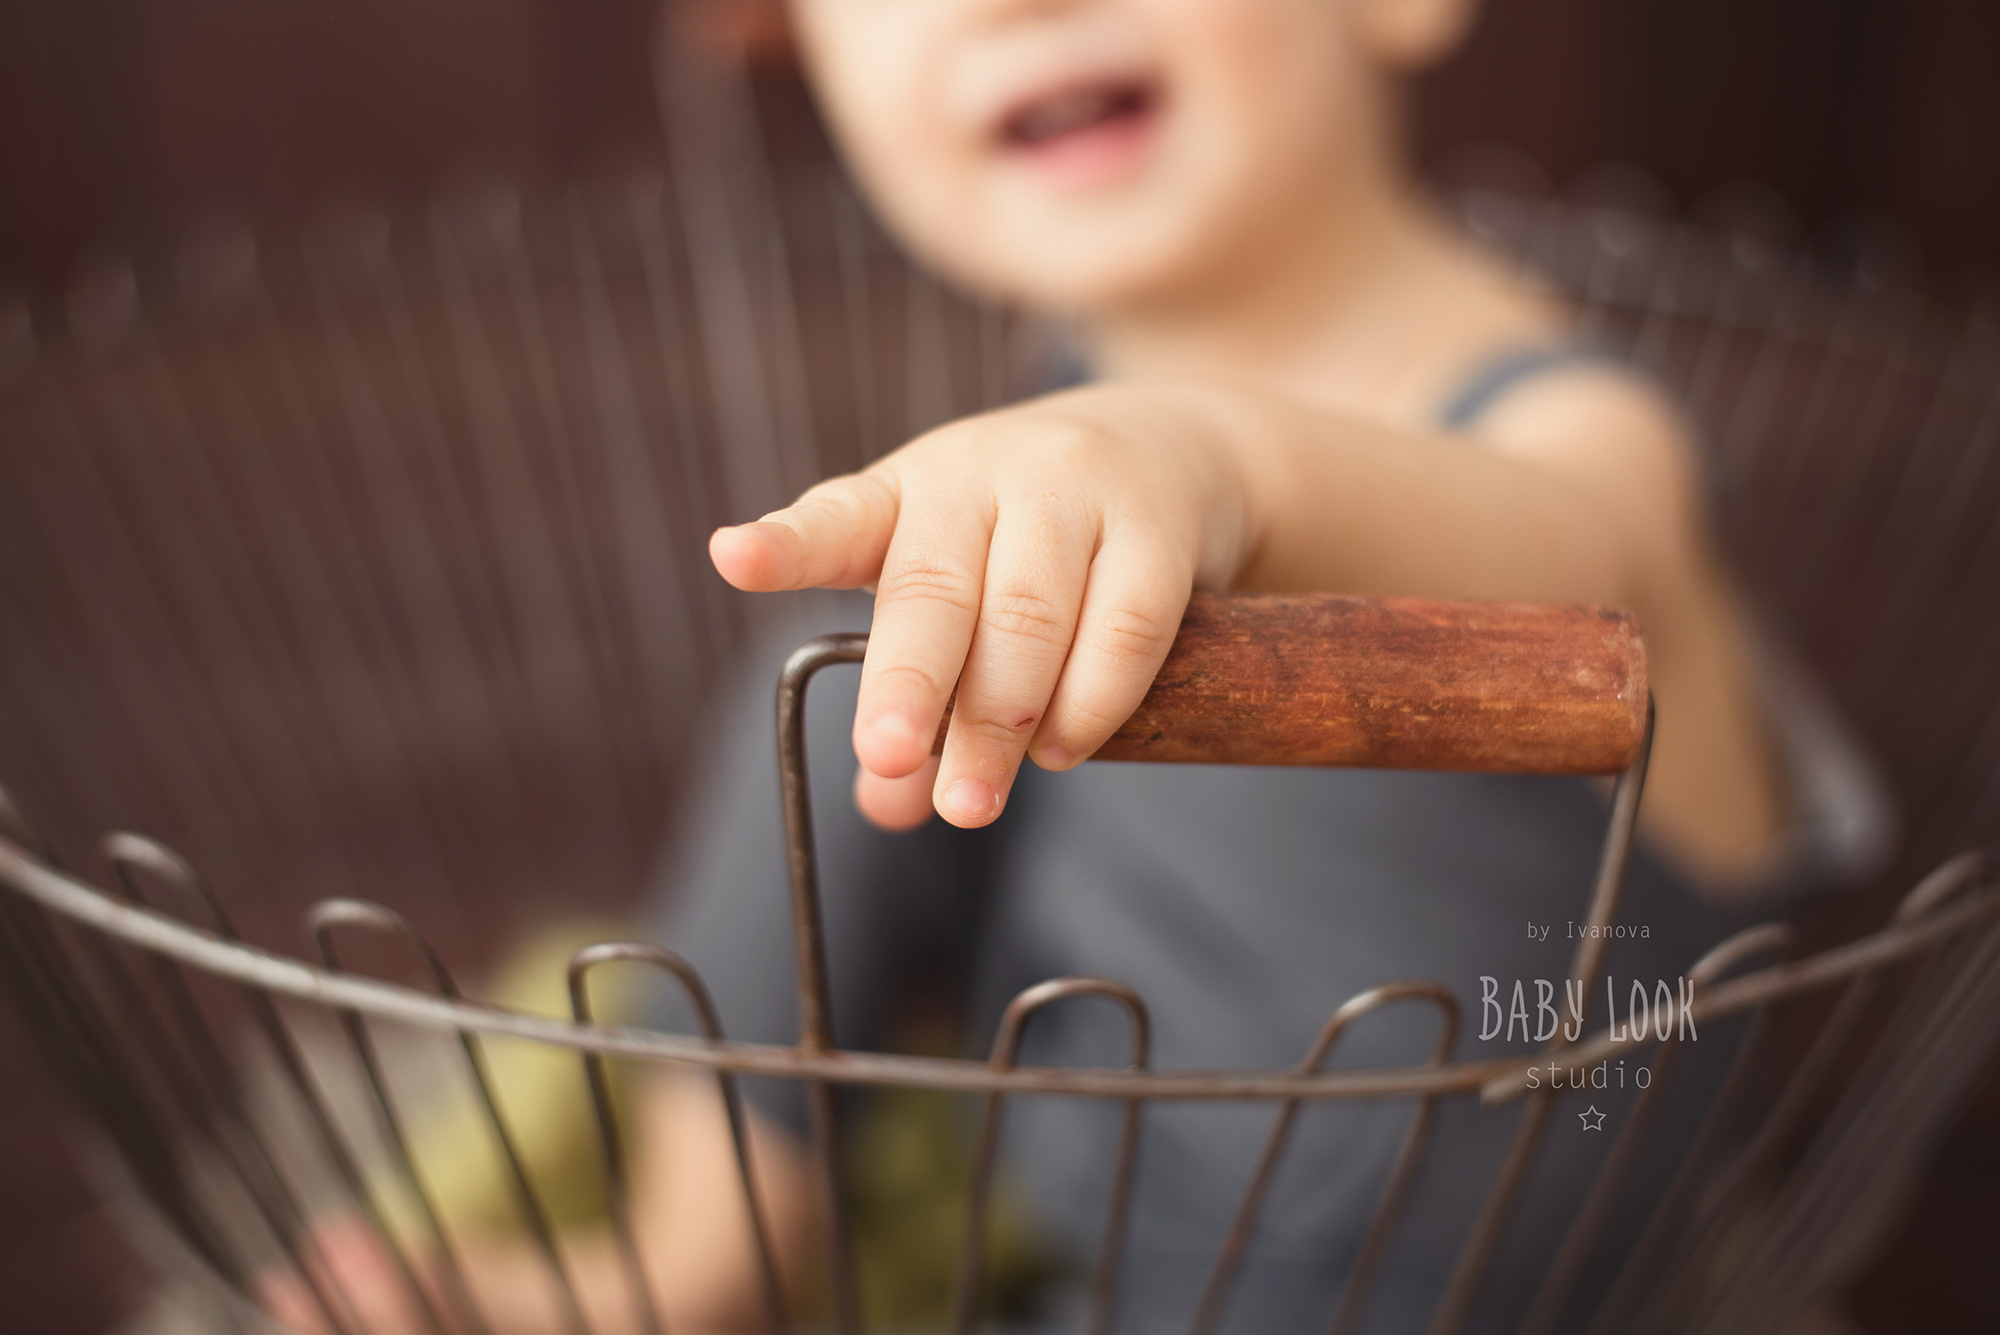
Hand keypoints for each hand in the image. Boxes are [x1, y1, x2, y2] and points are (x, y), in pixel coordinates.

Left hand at [709, 385, 1252, 829]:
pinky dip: (1090, 702)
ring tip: (974, 800)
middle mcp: (980, 476)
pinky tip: (1061, 747)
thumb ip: (919, 698)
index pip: (837, 517)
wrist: (1171, 449)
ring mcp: (1072, 491)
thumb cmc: (1030, 540)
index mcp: (908, 492)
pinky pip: (1125, 627)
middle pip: (936, 589)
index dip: (785, 544)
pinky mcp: (1156, 526)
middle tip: (885, 761)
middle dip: (908, 684)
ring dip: (999, 722)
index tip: (734, 559)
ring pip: (1029, 615)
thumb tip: (887, 809)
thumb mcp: (959, 590)